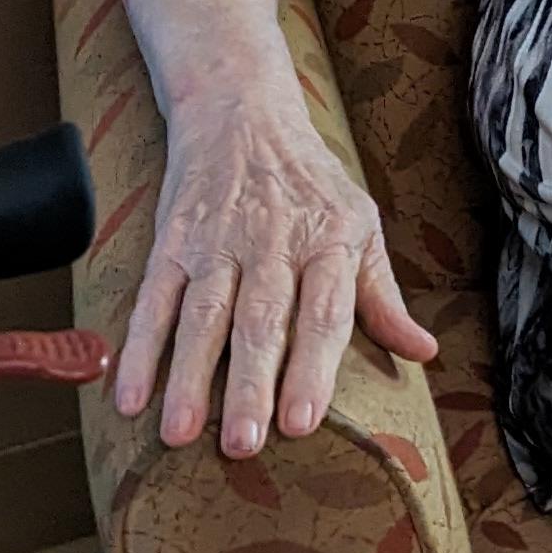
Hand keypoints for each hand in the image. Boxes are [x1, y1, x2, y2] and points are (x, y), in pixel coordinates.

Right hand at [111, 68, 435, 457]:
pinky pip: (153, 299)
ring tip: (178, 433)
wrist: (241, 108)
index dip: (312, 369)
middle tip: (243, 443)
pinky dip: (139, 348)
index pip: (323, 313)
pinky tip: (128, 395)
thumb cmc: (309, 180)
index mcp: (327, 241)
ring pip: (203, 314)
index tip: (301, 423)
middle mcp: (272, 243)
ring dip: (189, 376)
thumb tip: (423, 353)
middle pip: (260, 321)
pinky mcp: (172, 242)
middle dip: (250, 384)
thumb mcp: (360, 224)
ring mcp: (217, 242)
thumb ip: (383, 295)